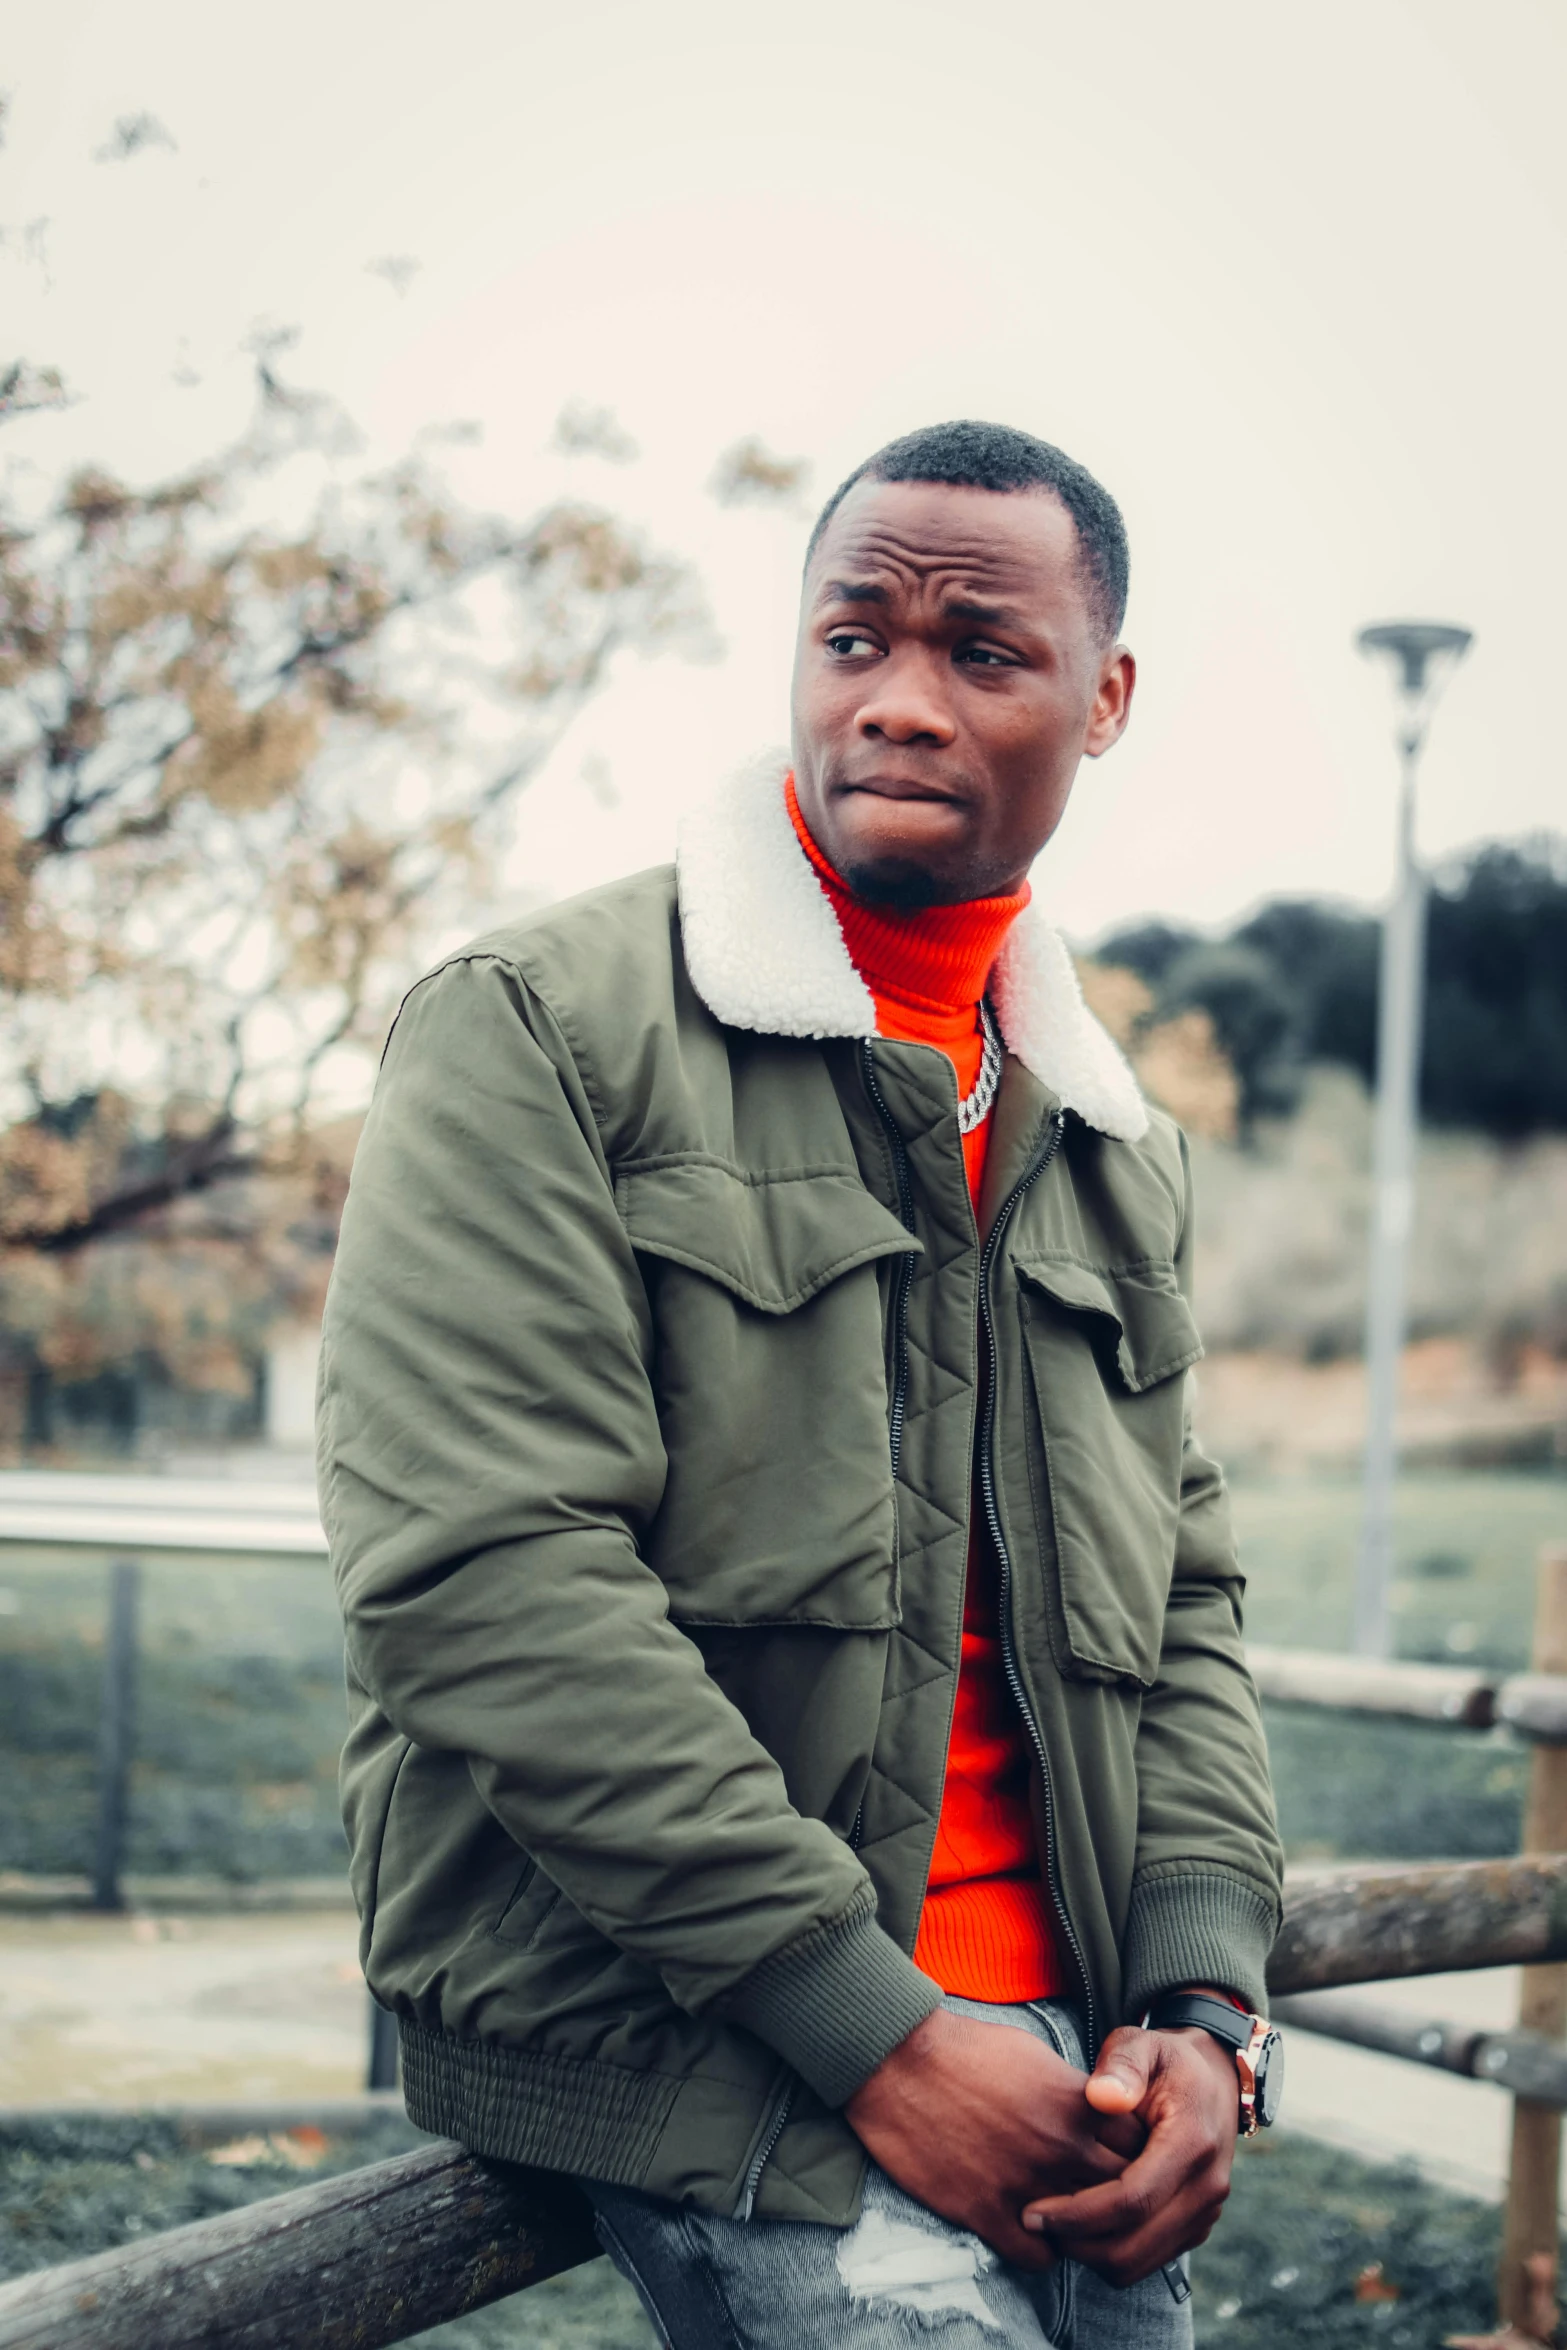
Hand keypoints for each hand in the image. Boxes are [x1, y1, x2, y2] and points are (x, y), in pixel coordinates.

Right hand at [844, 2007, 1145, 2271]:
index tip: (1122, 2159)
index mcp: (1077, 2105)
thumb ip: (1071, 2091)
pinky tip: (1030, 2232)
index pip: (1141, 2149)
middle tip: (1102, 2198)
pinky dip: (1040, 2250)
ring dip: (1082, 2230)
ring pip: (1087, 2235)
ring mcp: (1025, 2183)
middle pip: (1124, 2195)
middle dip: (1119, 2200)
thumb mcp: (1034, 2053)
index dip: (1137, 2158)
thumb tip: (1092, 2110)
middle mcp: (1061, 2148)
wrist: (899, 2060)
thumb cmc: (965, 2047)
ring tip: (1069, 2219)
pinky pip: (1037, 2257)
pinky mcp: (985, 2210)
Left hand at [1020, 2025, 1237, 2283]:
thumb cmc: (1164, 2061)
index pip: (1132, 2199)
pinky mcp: (1195, 2227)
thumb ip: (1122, 2065)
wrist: (1211, 2080)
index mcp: (1192, 2142)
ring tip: (1052, 2223)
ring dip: (1091, 2254)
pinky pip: (1148, 2259)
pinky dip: (1111, 2252)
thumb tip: (1101, 2097)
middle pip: (1134, 2245)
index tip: (1032, 2210)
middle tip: (1032, 2220)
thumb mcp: (1142, 2045)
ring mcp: (1205, 2212)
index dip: (1079, 2213)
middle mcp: (1206, 2187)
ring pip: (1139, 2263)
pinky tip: (1080, 2222)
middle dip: (1077, 2242)